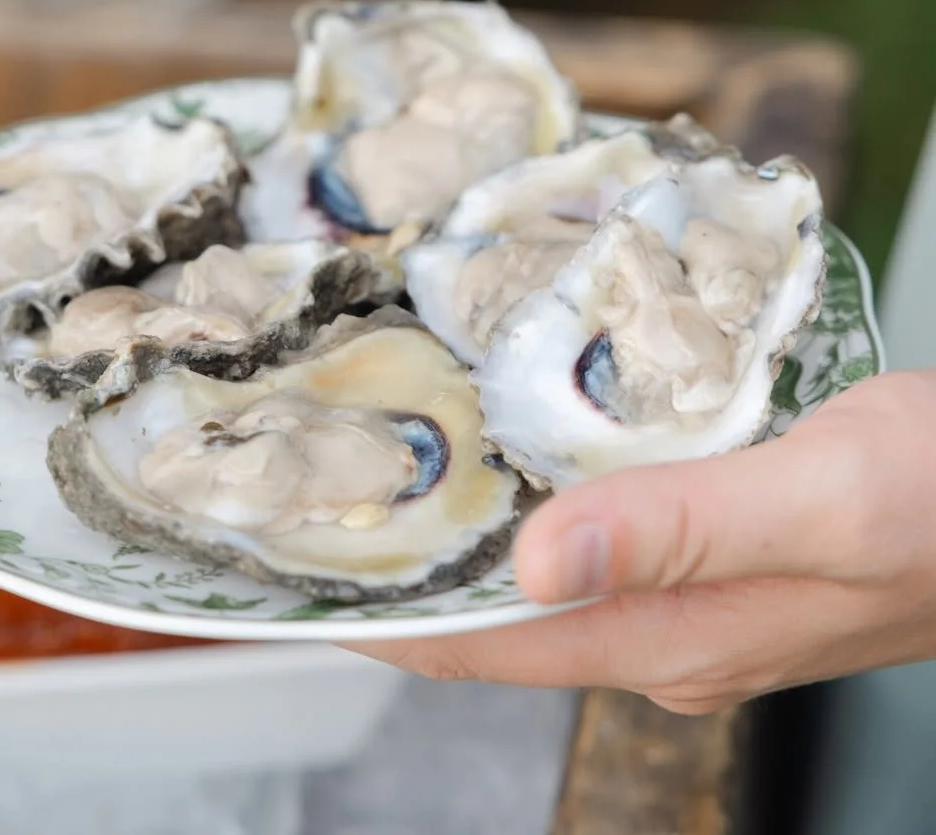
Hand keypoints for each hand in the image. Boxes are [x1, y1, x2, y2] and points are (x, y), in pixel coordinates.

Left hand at [350, 371, 935, 712]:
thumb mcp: (822, 493)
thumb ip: (681, 529)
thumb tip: (536, 563)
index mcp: (677, 635)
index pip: (486, 644)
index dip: (379, 621)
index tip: (286, 582)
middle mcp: (674, 638)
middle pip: (498, 624)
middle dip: (401, 581)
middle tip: (309, 511)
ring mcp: (701, 609)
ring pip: (544, 588)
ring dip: (462, 547)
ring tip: (382, 484)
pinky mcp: (726, 570)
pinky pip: (596, 554)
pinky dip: (533, 517)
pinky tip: (513, 463)